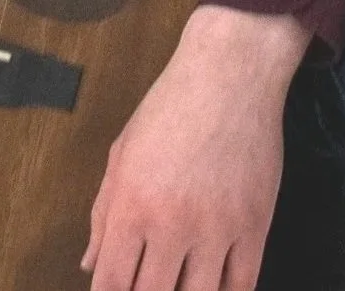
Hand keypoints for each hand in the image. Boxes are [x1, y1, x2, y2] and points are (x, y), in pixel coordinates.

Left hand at [83, 6, 309, 290]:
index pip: (112, 280)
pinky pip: (242, 285)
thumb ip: (102, 213)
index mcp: (132, 202)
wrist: (228, 74)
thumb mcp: (122, 153)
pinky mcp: (254, 225)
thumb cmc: (171, 107)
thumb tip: (91, 263)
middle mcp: (172, 221)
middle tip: (145, 285)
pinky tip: (214, 287)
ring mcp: (216, 227)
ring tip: (177, 283)